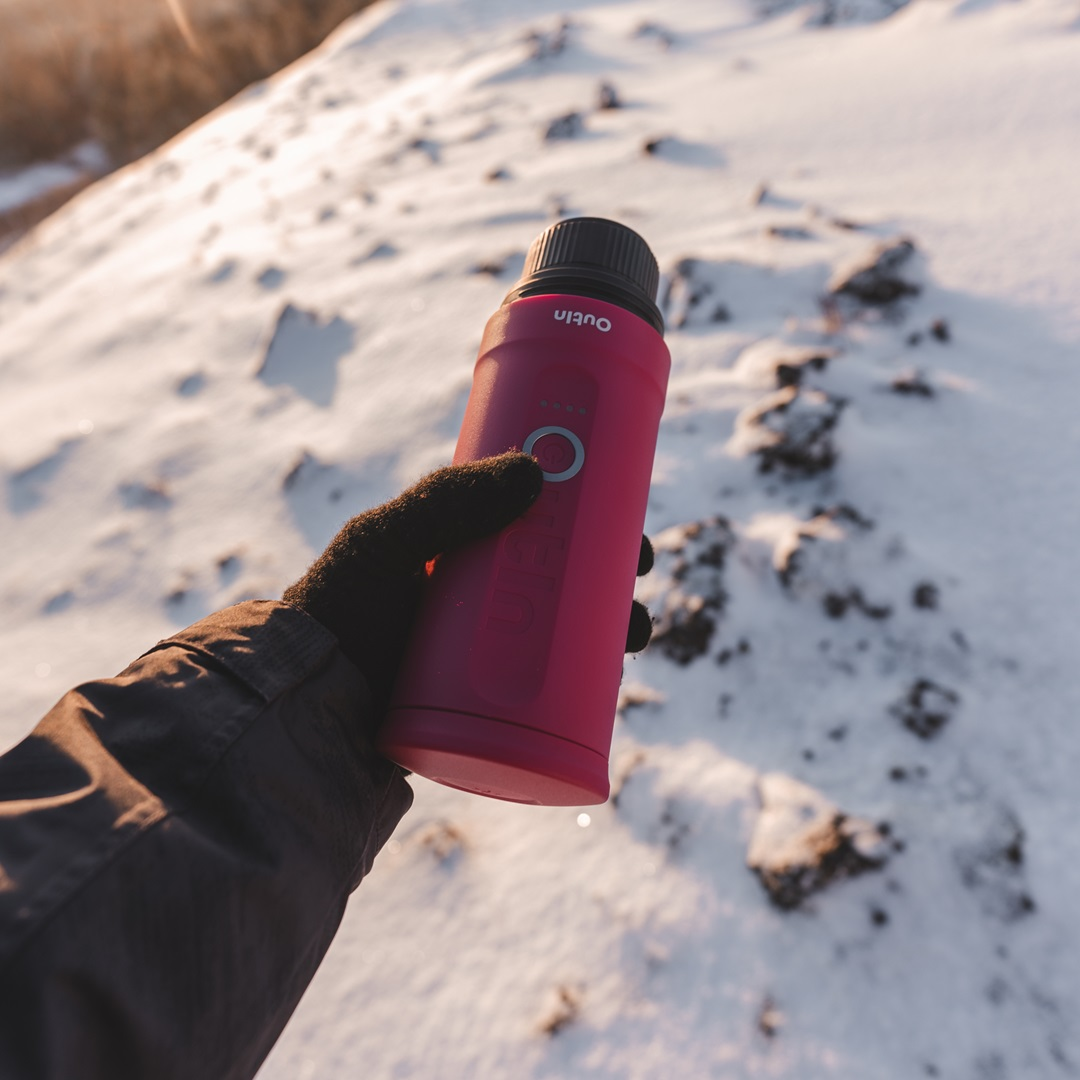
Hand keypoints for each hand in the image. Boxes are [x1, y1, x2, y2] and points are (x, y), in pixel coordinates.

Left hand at [283, 452, 653, 714]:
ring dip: (612, 626)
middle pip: (563, 576)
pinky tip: (614, 681)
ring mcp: (485, 651)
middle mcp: (479, 597)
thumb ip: (448, 500)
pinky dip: (588, 682)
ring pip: (566, 632)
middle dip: (611, 571)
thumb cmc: (339, 610)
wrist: (307, 707)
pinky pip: (550, 687)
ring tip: (636, 632)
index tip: (623, 511)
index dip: (586, 516)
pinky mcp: (488, 702)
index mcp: (459, 550)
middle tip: (638, 568)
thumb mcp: (387, 539)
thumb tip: (538, 473)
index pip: (537, 523)